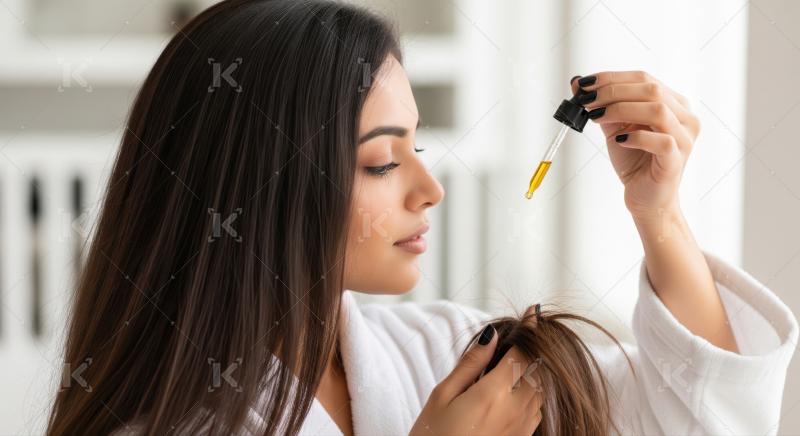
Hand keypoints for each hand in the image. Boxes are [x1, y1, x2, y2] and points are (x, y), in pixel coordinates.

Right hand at [410, 324, 541, 435]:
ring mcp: (522, 428)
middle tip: (521, 334)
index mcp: (493, 394)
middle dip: (532, 348)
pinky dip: (531, 391)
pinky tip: (513, 389)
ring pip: (541, 388)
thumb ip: (470, 363)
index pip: (522, 351)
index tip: (533, 311)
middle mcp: (515, 410)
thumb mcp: (442, 395)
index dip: (529, 328)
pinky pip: (537, 408)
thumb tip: (492, 336)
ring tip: (514, 360)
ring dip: (533, 370)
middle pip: (538, 368)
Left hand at [570, 71, 700, 217]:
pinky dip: (637, 137)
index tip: (585, 83)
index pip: (644, 78)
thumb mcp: (614, 127)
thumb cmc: (634, 160)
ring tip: (597, 116)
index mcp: (673, 103)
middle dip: (614, 91)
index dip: (612, 78)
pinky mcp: (677, 160)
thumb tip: (578, 83)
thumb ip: (601, 105)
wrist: (645, 197)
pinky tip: (620, 140)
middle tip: (587, 99)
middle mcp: (685, 117)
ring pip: (658, 111)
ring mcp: (684, 138)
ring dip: (622, 109)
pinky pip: (662, 141)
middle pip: (651, 90)